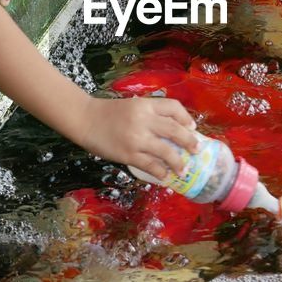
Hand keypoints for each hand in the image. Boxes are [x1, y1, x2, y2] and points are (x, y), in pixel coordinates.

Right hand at [76, 96, 198, 179]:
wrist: (85, 119)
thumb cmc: (109, 113)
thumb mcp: (132, 106)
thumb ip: (150, 114)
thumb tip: (172, 131)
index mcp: (145, 105)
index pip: (173, 107)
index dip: (186, 118)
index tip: (192, 128)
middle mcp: (144, 120)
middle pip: (175, 130)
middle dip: (189, 141)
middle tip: (196, 150)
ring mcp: (137, 138)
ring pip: (166, 151)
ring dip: (178, 162)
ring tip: (184, 169)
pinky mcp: (128, 154)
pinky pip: (150, 165)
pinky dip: (161, 172)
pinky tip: (165, 176)